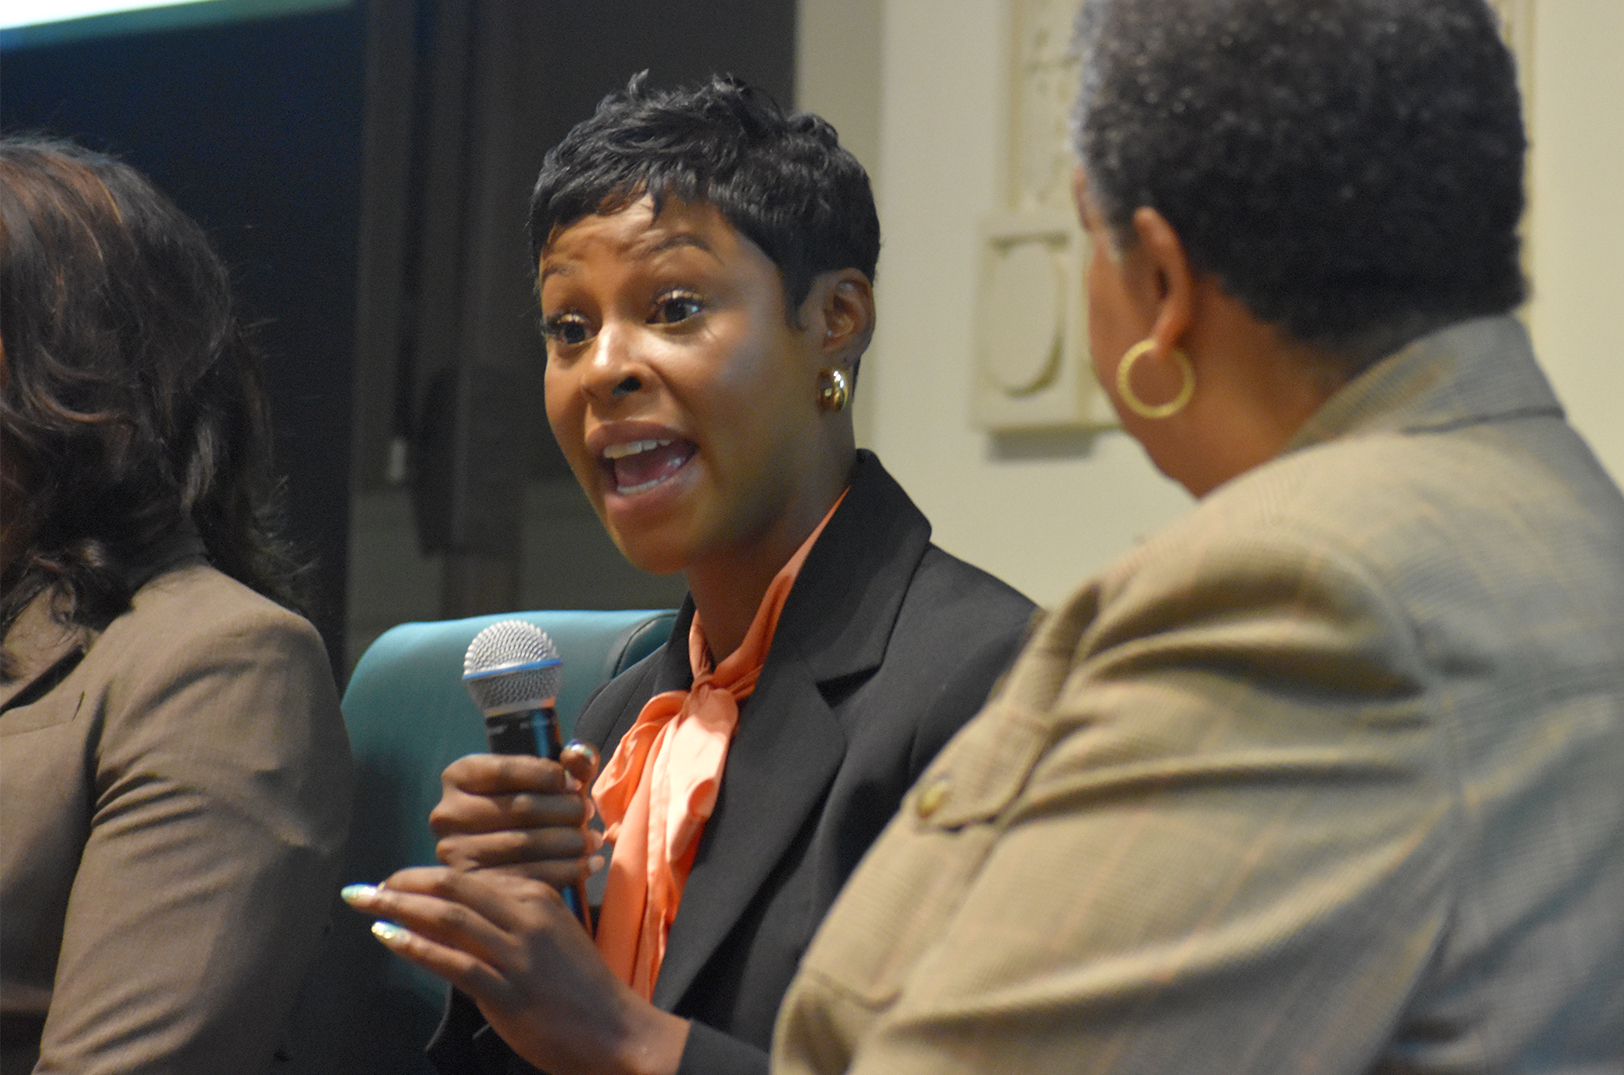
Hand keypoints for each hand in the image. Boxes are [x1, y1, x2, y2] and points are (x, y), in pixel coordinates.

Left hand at [342, 868, 687, 1074]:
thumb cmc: (583, 988)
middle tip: (365, 888)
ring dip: (399, 907)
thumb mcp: (553, 937)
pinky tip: (388, 938)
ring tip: (365, 903)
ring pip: (449, 918)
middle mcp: (527, 917)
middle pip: (454, 887)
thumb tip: (458, 913)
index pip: (472, 877)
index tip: (395, 882)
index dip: (426, 877)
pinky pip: (455, 963)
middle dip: (402, 884)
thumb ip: (511, 920)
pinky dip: (416, 947)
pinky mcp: (508, 992)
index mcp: (540, 897)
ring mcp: (518, 955)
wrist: (617, 1032)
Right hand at [431, 745, 602, 887]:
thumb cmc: (527, 808)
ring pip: (526, 844)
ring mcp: (455, 853)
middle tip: (588, 812)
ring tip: (592, 840)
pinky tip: (588, 864)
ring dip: (571, 841)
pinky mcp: (475, 887)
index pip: (506, 771)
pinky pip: (528, 877)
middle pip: (520, 808)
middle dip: (566, 809)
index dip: (548, 776)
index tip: (574, 784)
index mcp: (459, 776)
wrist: (504, 858)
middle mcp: (447, 815)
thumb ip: (567, 763)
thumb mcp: (542, 779)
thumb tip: (577, 759)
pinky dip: (567, 870)